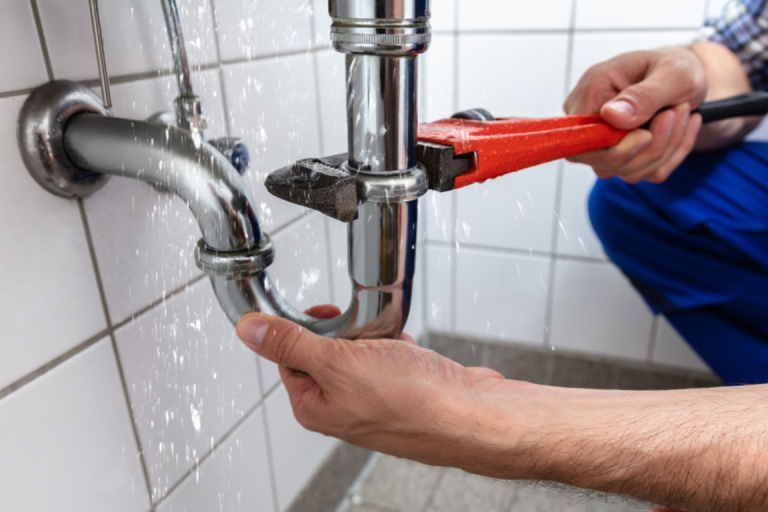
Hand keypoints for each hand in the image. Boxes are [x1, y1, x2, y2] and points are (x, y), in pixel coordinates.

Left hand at [236, 308, 542, 469]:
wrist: (471, 415)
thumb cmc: (412, 401)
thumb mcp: (338, 363)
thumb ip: (291, 343)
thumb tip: (249, 331)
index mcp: (315, 406)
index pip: (289, 356)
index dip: (303, 329)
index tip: (321, 314)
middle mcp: (342, 406)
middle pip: (326, 349)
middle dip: (347, 331)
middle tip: (362, 331)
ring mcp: (374, 398)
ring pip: (361, 349)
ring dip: (374, 336)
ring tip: (390, 342)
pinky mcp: (403, 388)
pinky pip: (390, 354)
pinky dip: (398, 345)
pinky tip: (408, 350)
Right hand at [564, 46, 706, 182]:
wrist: (688, 77)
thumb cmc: (676, 67)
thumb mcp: (673, 72)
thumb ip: (643, 95)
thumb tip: (610, 116)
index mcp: (592, 91)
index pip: (580, 140)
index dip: (613, 148)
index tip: (647, 133)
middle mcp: (589, 120)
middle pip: (603, 162)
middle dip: (650, 148)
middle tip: (677, 113)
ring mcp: (602, 141)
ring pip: (626, 171)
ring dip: (665, 149)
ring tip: (681, 114)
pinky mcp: (620, 156)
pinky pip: (643, 173)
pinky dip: (670, 156)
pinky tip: (679, 128)